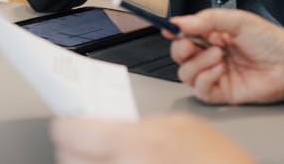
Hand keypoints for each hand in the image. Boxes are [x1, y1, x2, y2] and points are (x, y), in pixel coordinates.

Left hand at [51, 113, 252, 163]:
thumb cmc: (216, 161)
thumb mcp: (181, 126)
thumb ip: (141, 125)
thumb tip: (111, 124)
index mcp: (138, 142)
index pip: (71, 133)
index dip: (67, 125)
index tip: (67, 123)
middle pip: (69, 160)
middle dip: (74, 151)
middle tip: (83, 143)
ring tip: (104, 159)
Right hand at [169, 9, 283, 104]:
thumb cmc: (270, 41)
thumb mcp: (237, 20)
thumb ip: (207, 19)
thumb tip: (181, 21)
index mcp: (214, 36)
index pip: (186, 35)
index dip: (175, 33)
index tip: (169, 29)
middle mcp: (212, 55)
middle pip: (181, 56)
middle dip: (181, 49)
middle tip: (189, 42)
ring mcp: (216, 75)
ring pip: (187, 74)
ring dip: (198, 63)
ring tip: (217, 54)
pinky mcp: (222, 92)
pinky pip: (200, 90)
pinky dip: (205, 78)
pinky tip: (219, 68)